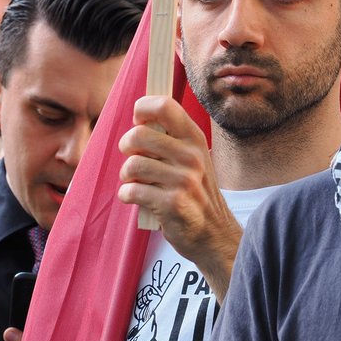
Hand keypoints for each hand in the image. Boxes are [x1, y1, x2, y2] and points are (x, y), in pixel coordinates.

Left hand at [117, 96, 242, 300]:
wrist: (213, 234)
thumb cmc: (195, 192)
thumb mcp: (194, 158)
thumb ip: (172, 139)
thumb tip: (139, 120)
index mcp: (195, 139)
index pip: (164, 106)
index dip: (142, 109)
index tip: (138, 121)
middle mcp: (191, 156)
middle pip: (138, 135)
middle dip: (127, 146)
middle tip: (132, 157)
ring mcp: (183, 180)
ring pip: (132, 165)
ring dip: (127, 175)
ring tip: (136, 181)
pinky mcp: (171, 204)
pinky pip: (131, 190)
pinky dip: (127, 195)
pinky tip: (137, 198)